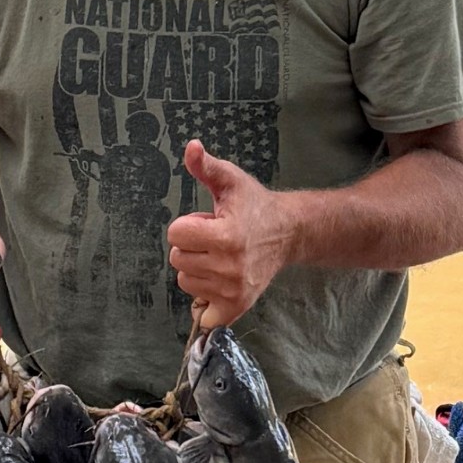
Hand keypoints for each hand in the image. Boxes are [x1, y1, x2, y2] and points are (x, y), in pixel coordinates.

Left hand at [167, 141, 294, 328]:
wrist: (287, 233)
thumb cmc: (254, 206)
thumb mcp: (230, 181)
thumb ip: (205, 166)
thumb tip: (191, 147)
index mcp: (226, 236)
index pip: (175, 235)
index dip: (186, 225)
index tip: (206, 221)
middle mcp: (230, 267)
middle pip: (178, 259)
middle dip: (191, 247)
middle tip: (214, 239)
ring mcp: (234, 289)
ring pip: (186, 281)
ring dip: (196, 269)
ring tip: (218, 256)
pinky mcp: (238, 305)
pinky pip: (203, 315)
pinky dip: (204, 302)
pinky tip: (215, 283)